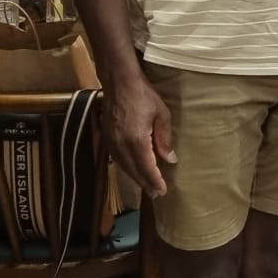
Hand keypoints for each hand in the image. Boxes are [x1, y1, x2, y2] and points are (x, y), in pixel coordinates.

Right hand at [106, 75, 175, 198]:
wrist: (119, 83)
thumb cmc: (144, 96)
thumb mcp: (162, 115)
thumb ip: (164, 139)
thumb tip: (170, 159)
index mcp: (136, 140)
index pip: (146, 167)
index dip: (154, 180)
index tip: (162, 191)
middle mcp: (121, 145)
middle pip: (133, 171)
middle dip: (145, 183)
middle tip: (157, 194)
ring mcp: (111, 142)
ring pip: (123, 167)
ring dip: (135, 178)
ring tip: (147, 186)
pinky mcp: (107, 138)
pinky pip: (117, 159)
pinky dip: (126, 168)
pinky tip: (133, 170)